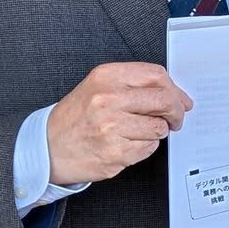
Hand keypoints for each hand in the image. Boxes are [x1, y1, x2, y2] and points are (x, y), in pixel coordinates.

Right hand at [44, 62, 192, 184]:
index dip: (175, 90)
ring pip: (158, 128)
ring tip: (137, 132)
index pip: (156, 75)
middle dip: (176, 112)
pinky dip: (144, 147)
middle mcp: (108, 99)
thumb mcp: (99, 87)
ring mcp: (111, 127)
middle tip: (175, 119)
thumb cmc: (76, 118)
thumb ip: (135, 86)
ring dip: (156, 132)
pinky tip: (127, 144)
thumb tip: (175, 96)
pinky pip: (148, 148)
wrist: (48, 147)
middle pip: (163, 100)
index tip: (180, 100)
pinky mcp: (114, 152)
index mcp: (106, 77)